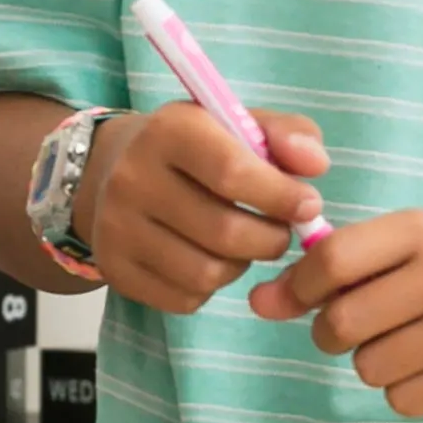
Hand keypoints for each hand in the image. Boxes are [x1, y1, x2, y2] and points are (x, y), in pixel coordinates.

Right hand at [79, 101, 329, 316]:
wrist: (107, 170)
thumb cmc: (192, 147)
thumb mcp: (235, 123)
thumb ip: (286, 134)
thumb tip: (316, 166)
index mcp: (169, 131)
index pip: (232, 173)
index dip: (281, 196)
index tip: (308, 204)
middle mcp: (133, 178)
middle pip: (225, 232)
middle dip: (271, 239)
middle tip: (280, 232)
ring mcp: (117, 229)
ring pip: (207, 273)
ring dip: (242, 265)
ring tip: (243, 243)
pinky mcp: (115, 270)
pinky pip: (185, 298)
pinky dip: (210, 287)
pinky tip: (208, 259)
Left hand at [255, 211, 422, 416]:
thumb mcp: (403, 253)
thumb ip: (330, 271)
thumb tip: (258, 302)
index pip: (332, 260)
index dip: (301, 288)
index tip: (301, 298)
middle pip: (341, 323)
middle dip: (335, 333)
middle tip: (364, 326)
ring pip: (369, 367)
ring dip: (375, 363)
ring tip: (412, 344)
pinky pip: (401, 399)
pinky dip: (405, 391)